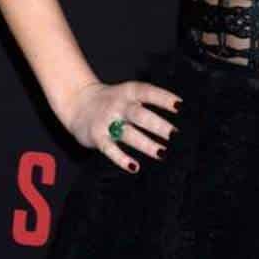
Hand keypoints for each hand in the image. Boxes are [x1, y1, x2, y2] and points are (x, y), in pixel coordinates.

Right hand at [60, 79, 182, 173]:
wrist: (78, 102)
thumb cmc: (113, 100)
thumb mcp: (129, 93)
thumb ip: (147, 100)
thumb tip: (178, 111)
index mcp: (129, 91)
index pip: (148, 92)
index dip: (164, 98)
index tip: (180, 106)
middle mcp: (119, 105)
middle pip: (140, 115)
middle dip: (157, 125)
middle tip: (175, 134)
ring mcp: (107, 121)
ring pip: (128, 134)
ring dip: (146, 144)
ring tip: (162, 153)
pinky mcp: (97, 137)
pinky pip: (110, 149)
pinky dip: (121, 158)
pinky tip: (134, 166)